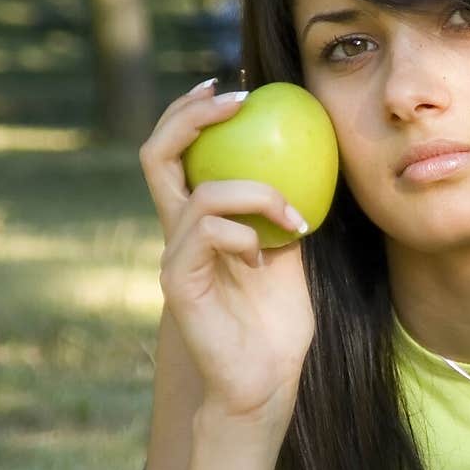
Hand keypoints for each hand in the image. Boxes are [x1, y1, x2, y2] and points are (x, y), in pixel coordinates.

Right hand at [139, 82, 315, 418]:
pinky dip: (243, 233)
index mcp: (199, 220)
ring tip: (293, 217)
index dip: (196, 112)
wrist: (265, 380)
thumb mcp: (289, 249)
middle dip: (191, 116)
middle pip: (156, 154)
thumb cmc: (279, 320)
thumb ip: (283, 206)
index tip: (240, 89)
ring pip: (196, 193)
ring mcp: (174, 256)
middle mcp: (178, 232)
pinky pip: (206, 233)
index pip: (179, 152)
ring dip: (255, 192)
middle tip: (237, 100)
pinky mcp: (177, 282)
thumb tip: (312, 151)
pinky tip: (266, 257)